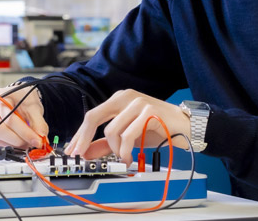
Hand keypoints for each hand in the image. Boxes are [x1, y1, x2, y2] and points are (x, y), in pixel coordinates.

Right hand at [0, 84, 47, 148]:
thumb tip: (41, 138)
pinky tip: (17, 141)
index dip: (25, 132)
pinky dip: (8, 146)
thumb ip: (39, 123)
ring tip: (26, 142)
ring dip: (14, 145)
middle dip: (17, 140)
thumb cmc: (23, 100)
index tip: (37, 141)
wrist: (18, 99)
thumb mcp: (34, 107)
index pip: (10, 118)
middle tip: (31, 144)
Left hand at [63, 89, 189, 165]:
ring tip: (122, 159)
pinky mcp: (149, 112)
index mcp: (118, 100)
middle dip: (85, 139)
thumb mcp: (127, 137)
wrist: (186, 127)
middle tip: (82, 156)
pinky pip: (128, 135)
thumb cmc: (157, 129)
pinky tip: (129, 158)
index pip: (91, 116)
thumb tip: (85, 153)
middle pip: (94, 118)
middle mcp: (125, 98)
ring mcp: (137, 103)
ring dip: (114, 150)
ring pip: (111, 130)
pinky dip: (125, 151)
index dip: (79, 134)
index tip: (72, 150)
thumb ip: (105, 144)